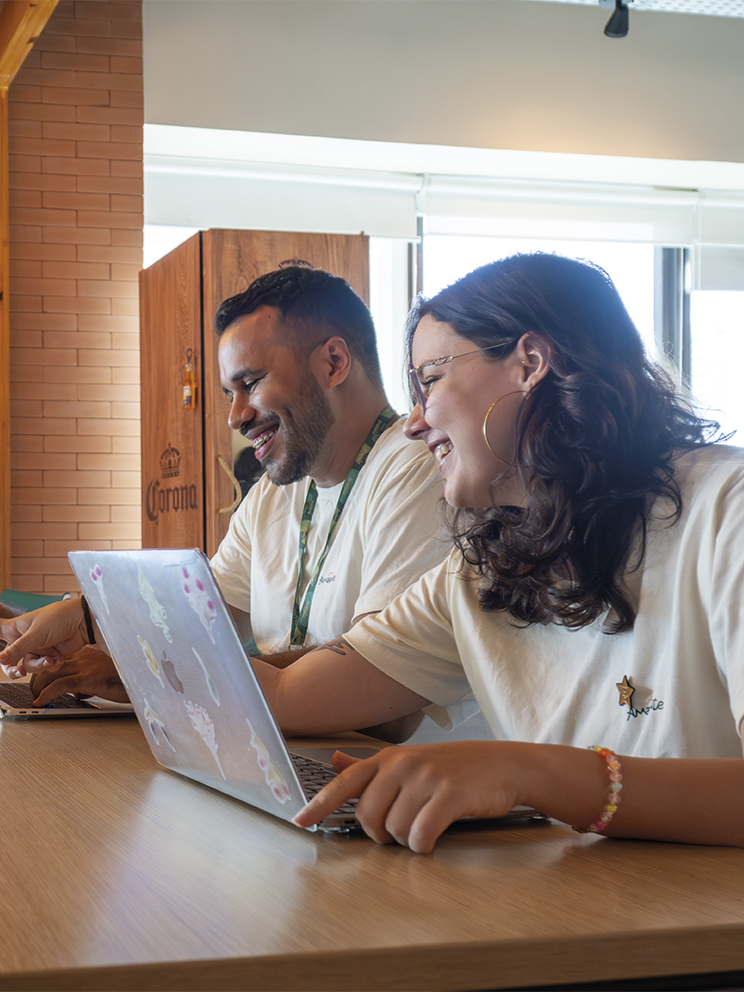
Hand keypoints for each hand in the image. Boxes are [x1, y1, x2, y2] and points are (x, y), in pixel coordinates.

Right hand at [0, 600, 88, 677]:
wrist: (84, 623)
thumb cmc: (60, 618)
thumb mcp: (36, 633)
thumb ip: (18, 648)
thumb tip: (0, 659)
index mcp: (16, 628)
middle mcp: (24, 639)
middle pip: (9, 659)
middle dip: (13, 669)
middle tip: (19, 672)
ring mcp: (37, 647)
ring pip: (28, 665)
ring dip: (40, 665)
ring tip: (51, 659)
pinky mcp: (49, 654)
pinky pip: (44, 666)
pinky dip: (51, 664)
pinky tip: (58, 658)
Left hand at [28, 646, 128, 705]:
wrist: (141, 678)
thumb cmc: (125, 678)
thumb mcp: (102, 677)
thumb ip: (87, 681)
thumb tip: (77, 694)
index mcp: (86, 653)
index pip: (57, 658)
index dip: (44, 670)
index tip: (39, 680)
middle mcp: (83, 656)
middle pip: (49, 664)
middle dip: (36, 679)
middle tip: (32, 692)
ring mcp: (84, 666)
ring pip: (49, 674)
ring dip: (37, 688)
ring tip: (34, 699)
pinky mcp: (87, 678)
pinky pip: (59, 686)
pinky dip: (46, 695)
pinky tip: (41, 703)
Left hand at [293, 742, 521, 853]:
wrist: (503, 765)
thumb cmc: (453, 768)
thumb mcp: (410, 761)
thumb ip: (370, 767)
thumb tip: (335, 761)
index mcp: (389, 758)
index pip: (346, 782)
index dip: (319, 804)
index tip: (299, 822)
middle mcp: (403, 764)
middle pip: (368, 816)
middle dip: (380, 833)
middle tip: (400, 830)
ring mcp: (426, 777)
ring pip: (395, 830)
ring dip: (407, 840)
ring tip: (426, 825)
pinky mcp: (448, 794)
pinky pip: (420, 835)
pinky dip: (425, 845)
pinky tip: (435, 837)